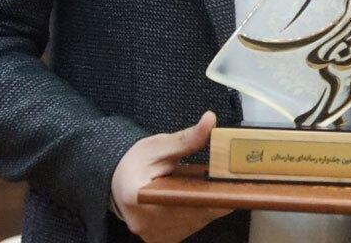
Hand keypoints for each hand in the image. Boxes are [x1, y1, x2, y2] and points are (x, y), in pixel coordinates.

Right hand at [111, 112, 231, 241]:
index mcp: (137, 198)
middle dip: (214, 197)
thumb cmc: (137, 163)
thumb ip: (186, 138)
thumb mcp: (159, 146)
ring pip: (195, 223)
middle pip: (192, 214)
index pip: (181, 201)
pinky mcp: (160, 240)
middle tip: (230, 180)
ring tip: (213, 186)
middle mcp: (143, 223)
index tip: (227, 183)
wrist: (120, 182)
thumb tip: (210, 120)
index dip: (208, 193)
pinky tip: (199, 198)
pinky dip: (199, 214)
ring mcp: (153, 235)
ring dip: (208, 206)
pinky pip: (189, 228)